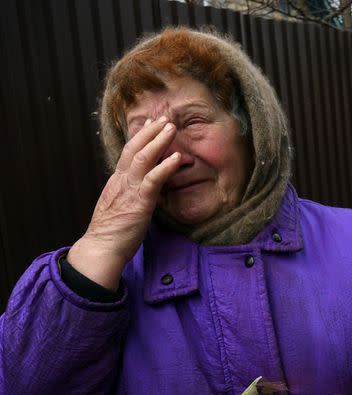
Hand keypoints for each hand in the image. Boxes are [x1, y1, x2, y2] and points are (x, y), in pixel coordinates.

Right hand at [68, 117, 180, 288]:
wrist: (101, 248)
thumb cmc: (112, 232)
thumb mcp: (119, 206)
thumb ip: (128, 194)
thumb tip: (140, 189)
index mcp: (117, 182)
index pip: (128, 153)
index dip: (140, 137)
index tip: (150, 124)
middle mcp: (122, 181)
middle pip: (135, 148)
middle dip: (150, 131)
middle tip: (164, 118)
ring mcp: (130, 190)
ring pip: (144, 158)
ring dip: (159, 141)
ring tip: (171, 128)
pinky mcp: (139, 202)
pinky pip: (153, 179)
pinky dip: (165, 166)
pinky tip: (177, 157)